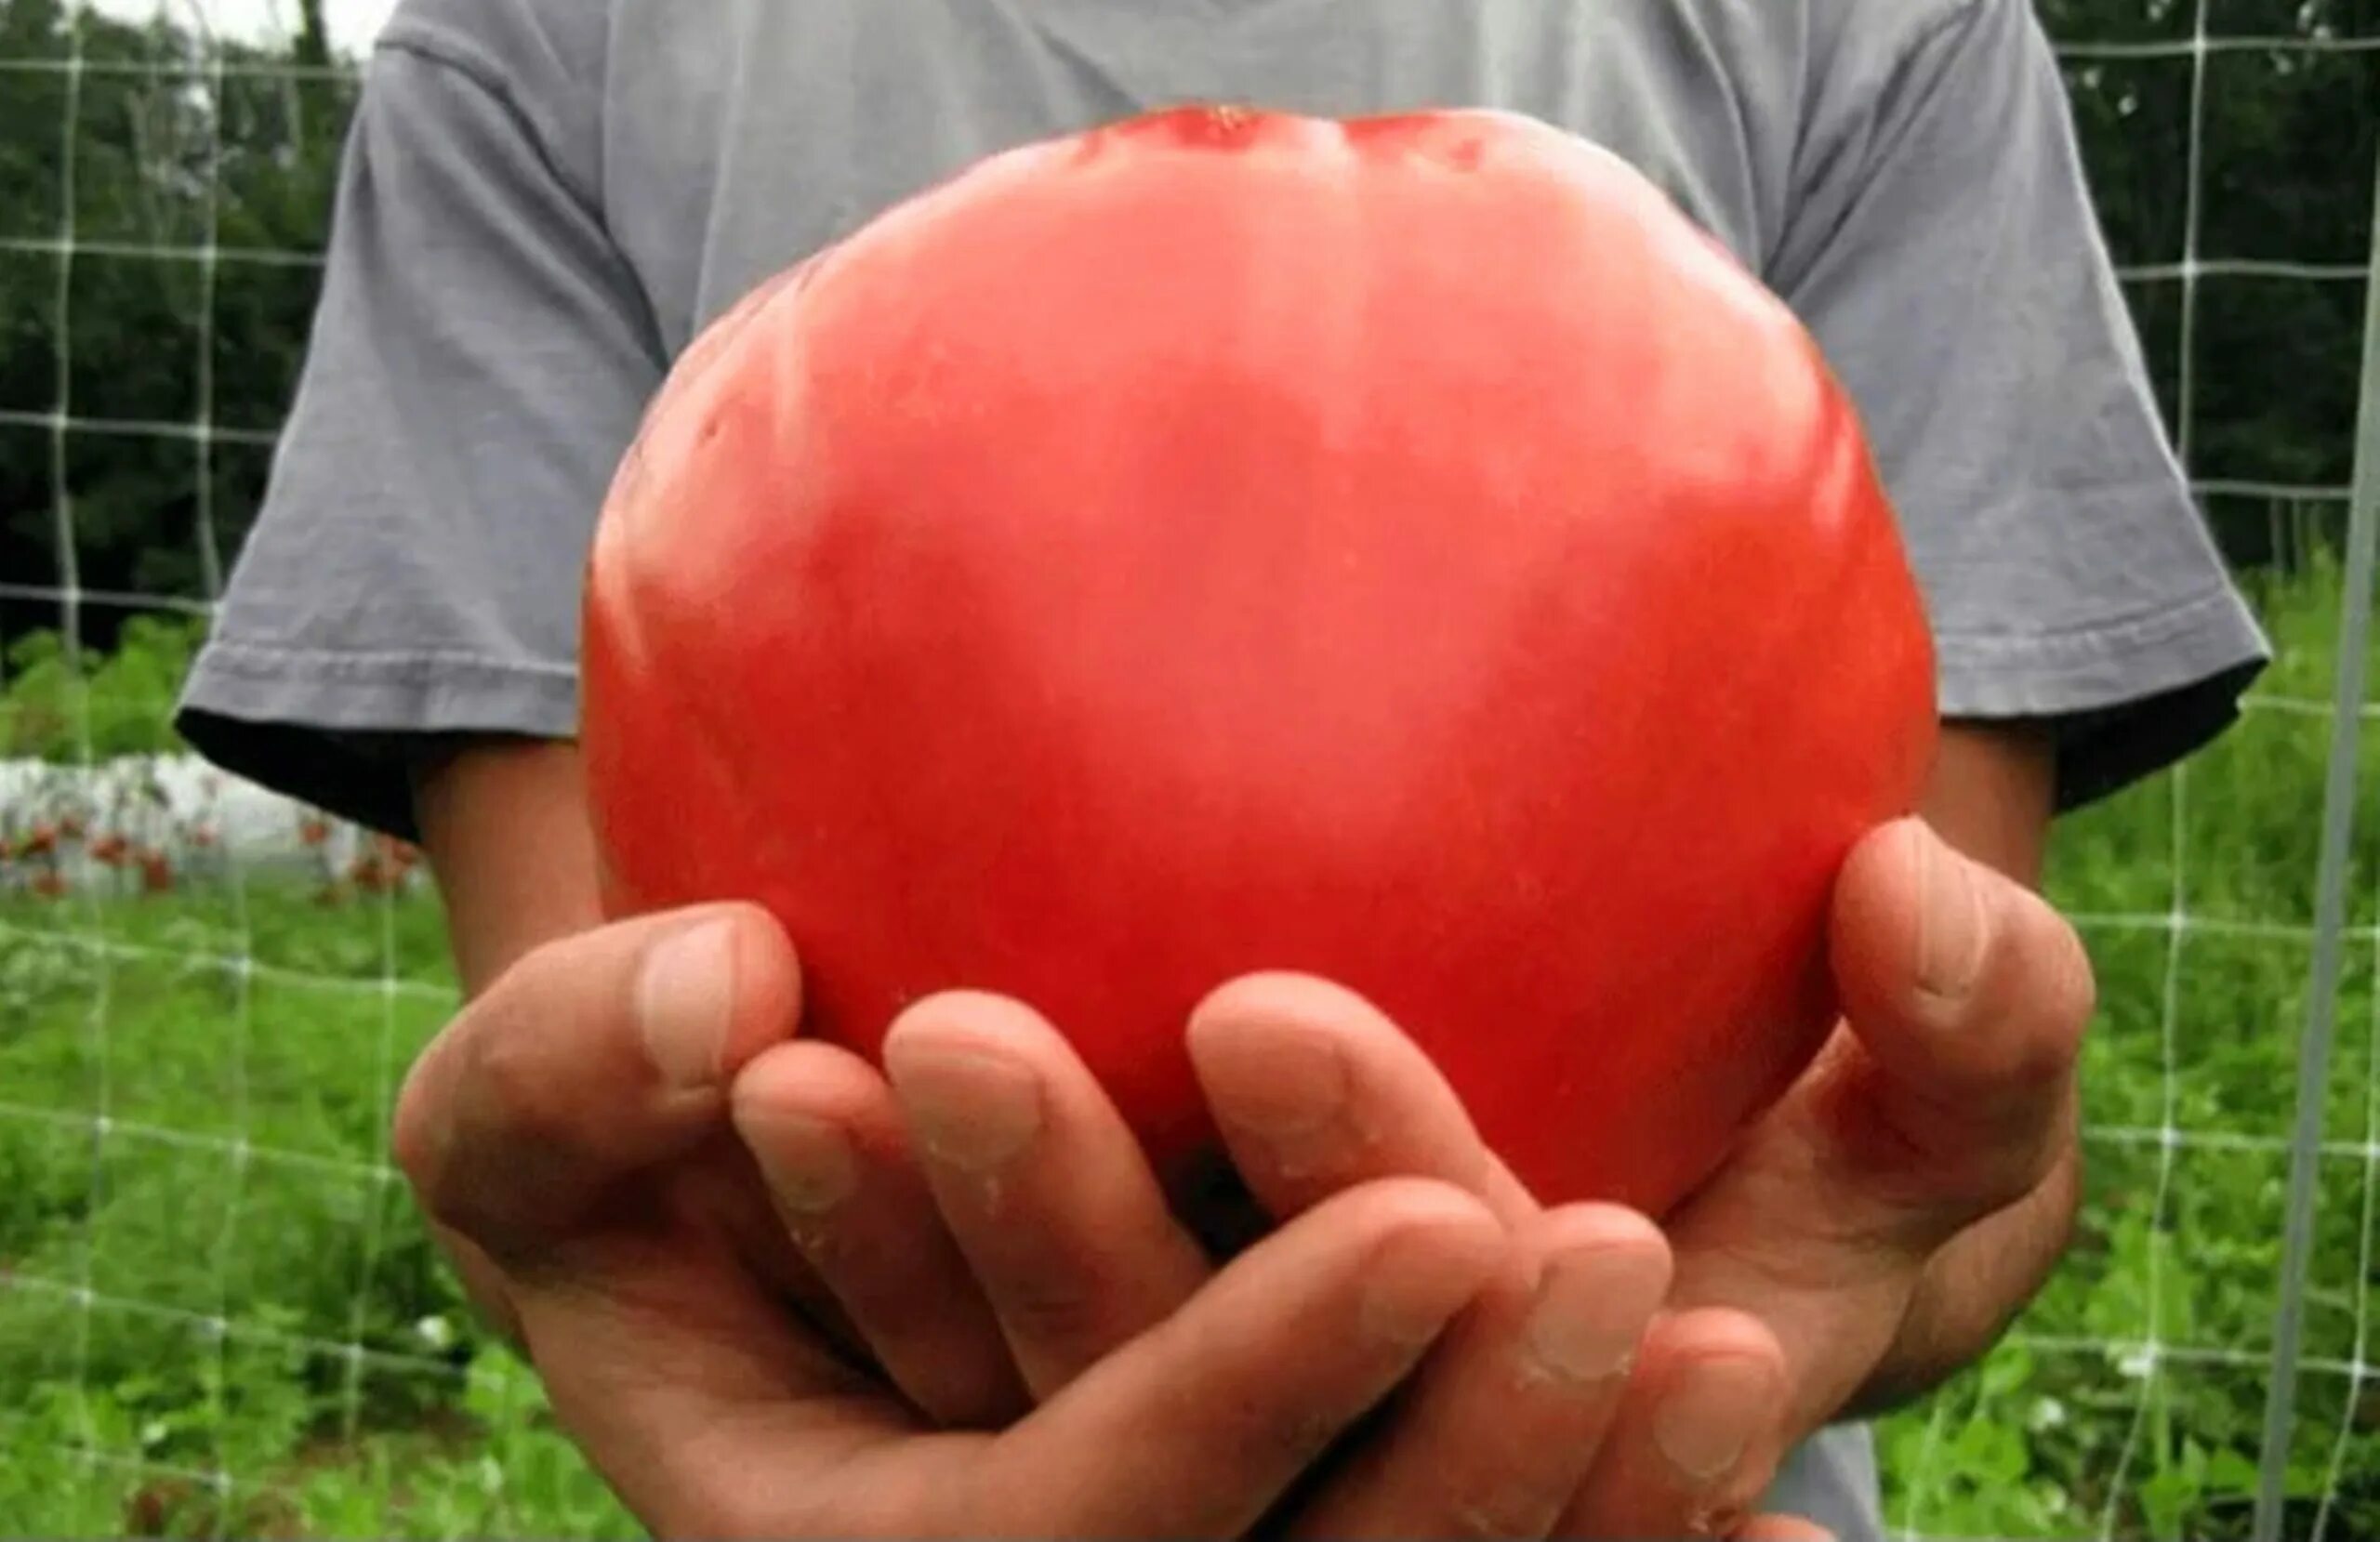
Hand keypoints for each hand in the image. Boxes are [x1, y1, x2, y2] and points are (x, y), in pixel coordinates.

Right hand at [390, 902, 1826, 1537]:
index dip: (1251, 1398)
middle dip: (1471, 1471)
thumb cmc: (625, 1143)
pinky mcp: (1259, 1518)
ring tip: (1732, 1350)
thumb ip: (568, 1065)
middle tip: (1631, 1269)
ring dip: (1581, 1515)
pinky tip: (1781, 1531)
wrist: (732, 1189)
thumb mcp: (532, 1111)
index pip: (1070, 1532)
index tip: (1446, 1211)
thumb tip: (736, 995)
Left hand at [727, 810, 2086, 1538]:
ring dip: (917, 1252)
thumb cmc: (1853, 1146)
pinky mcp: (1096, 1403)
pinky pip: (938, 1349)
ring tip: (790, 1068)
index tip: (1253, 1016)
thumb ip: (1985, 1032)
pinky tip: (747, 1056)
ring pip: (1036, 1407)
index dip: (1377, 1240)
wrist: (1697, 1202)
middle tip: (945, 1038)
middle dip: (1084, 1249)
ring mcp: (1226, 1463)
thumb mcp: (1955, 1128)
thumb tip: (1913, 889)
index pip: (1433, 1410)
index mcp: (1538, 1471)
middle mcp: (1344, 1487)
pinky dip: (853, 1233)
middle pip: (1196, 1436)